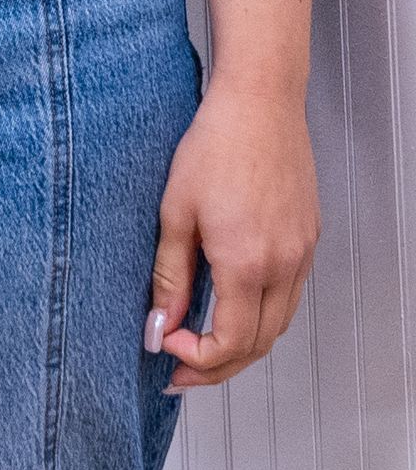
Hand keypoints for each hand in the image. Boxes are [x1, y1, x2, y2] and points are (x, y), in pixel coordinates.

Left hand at [147, 80, 318, 390]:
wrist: (259, 101)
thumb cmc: (215, 144)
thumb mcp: (175, 211)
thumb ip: (170, 276)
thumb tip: (160, 326)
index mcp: (247, 262)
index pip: (231, 343)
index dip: (198, 360)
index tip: (166, 347)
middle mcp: (284, 265)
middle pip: (260, 344)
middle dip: (219, 366)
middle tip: (180, 368)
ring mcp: (302, 253)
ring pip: (280, 323)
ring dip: (244, 344)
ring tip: (203, 344)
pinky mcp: (309, 238)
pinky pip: (290, 295)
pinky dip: (263, 313)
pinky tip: (234, 303)